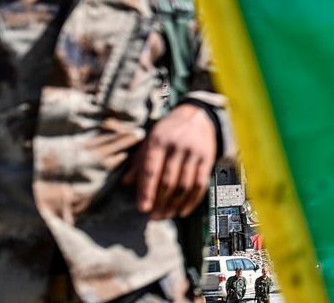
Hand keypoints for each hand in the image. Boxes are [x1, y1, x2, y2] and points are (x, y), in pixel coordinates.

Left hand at [123, 104, 216, 219]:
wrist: (197, 115)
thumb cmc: (168, 131)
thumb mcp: (149, 140)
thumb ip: (138, 161)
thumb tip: (126, 183)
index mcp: (158, 140)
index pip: (151, 170)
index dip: (146, 191)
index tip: (142, 209)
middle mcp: (177, 146)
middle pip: (168, 180)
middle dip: (160, 202)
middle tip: (153, 217)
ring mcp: (194, 152)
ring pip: (184, 185)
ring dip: (175, 204)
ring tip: (166, 216)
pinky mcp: (208, 158)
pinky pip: (200, 184)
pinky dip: (192, 201)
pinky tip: (183, 211)